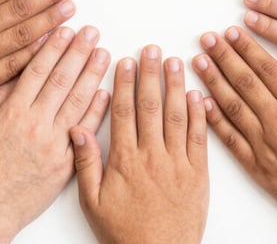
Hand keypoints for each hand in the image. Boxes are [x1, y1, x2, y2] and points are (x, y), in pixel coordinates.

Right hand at [0, 25, 110, 243]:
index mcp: (12, 113)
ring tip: (103, 53)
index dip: (53, 47)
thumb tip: (15, 70)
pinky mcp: (66, 163)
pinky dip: (97, 110)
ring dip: (92, 74)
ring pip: (77, 101)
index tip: (65, 29)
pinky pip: (86, 130)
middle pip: (61, 80)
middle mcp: (35, 125)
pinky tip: (106, 91)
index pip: (37, 71)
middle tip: (91, 32)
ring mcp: (53, 144)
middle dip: (78, 52)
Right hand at [72, 47, 208, 243]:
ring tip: (176, 62)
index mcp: (125, 160)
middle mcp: (152, 156)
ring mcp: (177, 164)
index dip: (125, 84)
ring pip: (176, 116)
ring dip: (175, 86)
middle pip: (150, 107)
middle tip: (152, 50)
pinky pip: (199, 138)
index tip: (125, 61)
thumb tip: (77, 129)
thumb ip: (86, 164)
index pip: (124, 112)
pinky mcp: (198, 174)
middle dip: (151, 74)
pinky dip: (199, 115)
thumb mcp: (92, 203)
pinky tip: (198, 95)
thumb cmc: (125, 234)